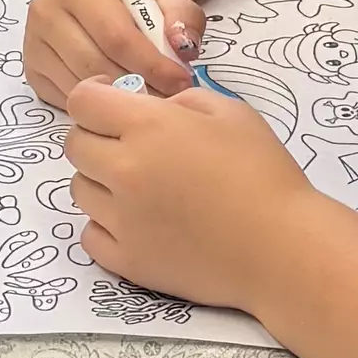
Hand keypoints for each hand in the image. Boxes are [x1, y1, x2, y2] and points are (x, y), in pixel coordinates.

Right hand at [22, 0, 204, 106]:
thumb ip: (181, 16)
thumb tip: (182, 47)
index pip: (116, 35)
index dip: (151, 63)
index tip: (181, 80)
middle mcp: (46, 10)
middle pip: (96, 64)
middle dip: (138, 86)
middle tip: (170, 98)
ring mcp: (34, 43)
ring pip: (81, 86)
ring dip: (119, 100)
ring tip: (150, 99)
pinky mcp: (32, 71)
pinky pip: (67, 99)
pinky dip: (97, 106)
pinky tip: (119, 99)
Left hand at [65, 76, 324, 311]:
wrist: (282, 248)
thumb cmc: (264, 173)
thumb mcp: (230, 112)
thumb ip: (180, 101)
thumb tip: (151, 109)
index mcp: (148, 127)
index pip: (82, 102)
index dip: (93, 97)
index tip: (111, 102)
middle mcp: (124, 170)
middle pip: (75, 145)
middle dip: (96, 137)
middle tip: (130, 144)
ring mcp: (121, 220)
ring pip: (79, 189)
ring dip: (100, 181)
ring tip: (139, 185)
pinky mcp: (127, 261)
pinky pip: (90, 234)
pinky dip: (106, 224)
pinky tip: (137, 221)